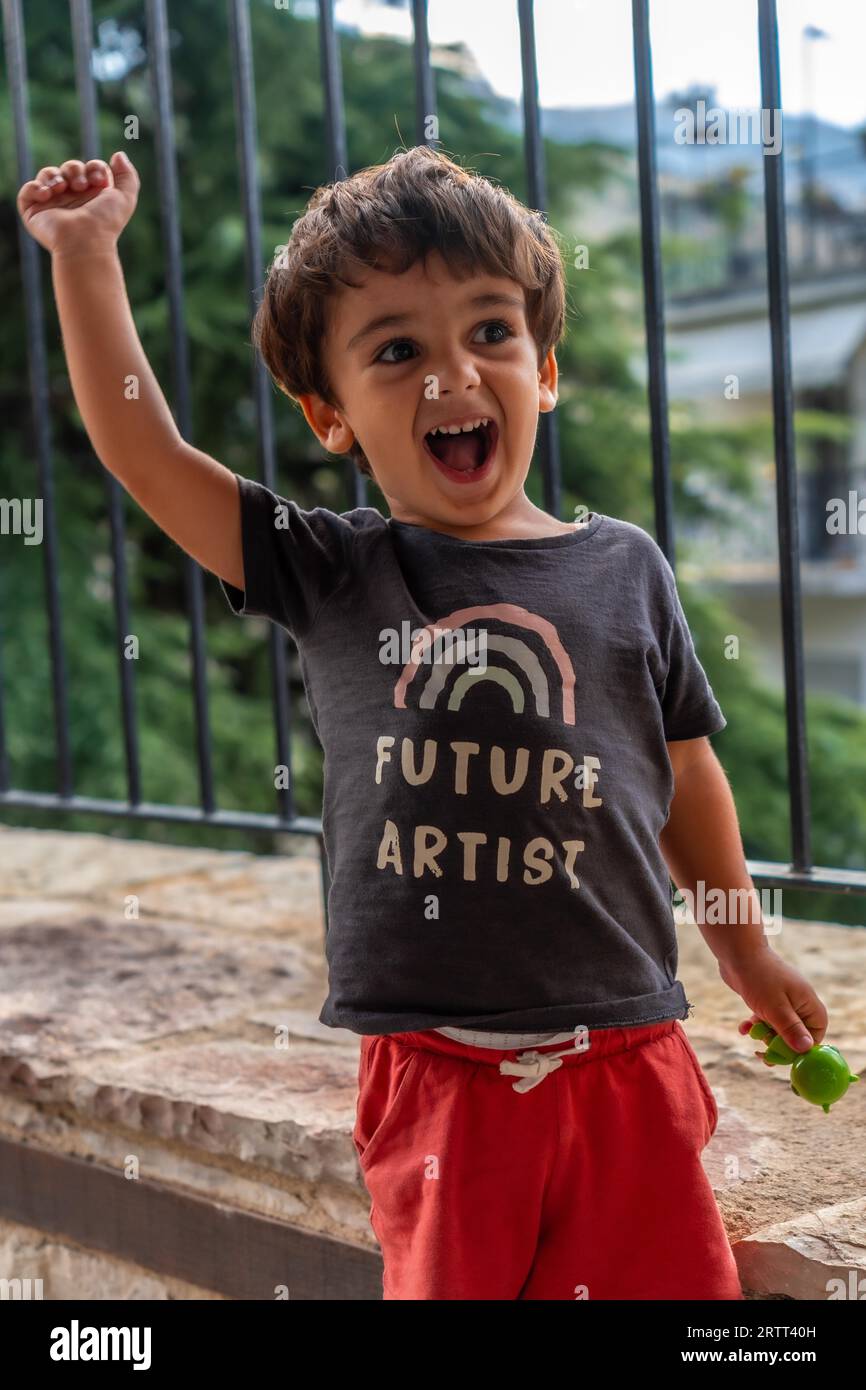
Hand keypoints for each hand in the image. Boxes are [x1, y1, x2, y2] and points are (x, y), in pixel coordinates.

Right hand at [16, 151, 139, 255]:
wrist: (85, 241)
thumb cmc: (105, 223)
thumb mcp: (125, 198)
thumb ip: (127, 176)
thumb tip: (119, 155)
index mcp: (93, 196)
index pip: (89, 169)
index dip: (94, 168)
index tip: (99, 180)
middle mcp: (73, 199)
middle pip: (69, 168)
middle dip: (74, 170)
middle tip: (80, 185)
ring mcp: (53, 205)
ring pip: (48, 175)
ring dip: (54, 176)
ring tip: (61, 188)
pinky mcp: (34, 212)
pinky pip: (27, 191)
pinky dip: (34, 187)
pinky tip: (46, 193)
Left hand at [719, 947, 827, 1054]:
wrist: (737, 952)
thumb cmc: (759, 978)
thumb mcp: (775, 1009)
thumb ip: (791, 1030)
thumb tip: (807, 1050)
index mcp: (808, 1003)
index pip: (816, 1033)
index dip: (803, 1047)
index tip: (787, 1057)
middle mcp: (798, 1002)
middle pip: (796, 1033)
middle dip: (780, 1045)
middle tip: (764, 1055)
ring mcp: (781, 999)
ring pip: (778, 1027)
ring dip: (764, 1035)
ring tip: (752, 1036)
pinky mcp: (766, 998)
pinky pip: (765, 1018)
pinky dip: (755, 1025)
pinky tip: (743, 1028)